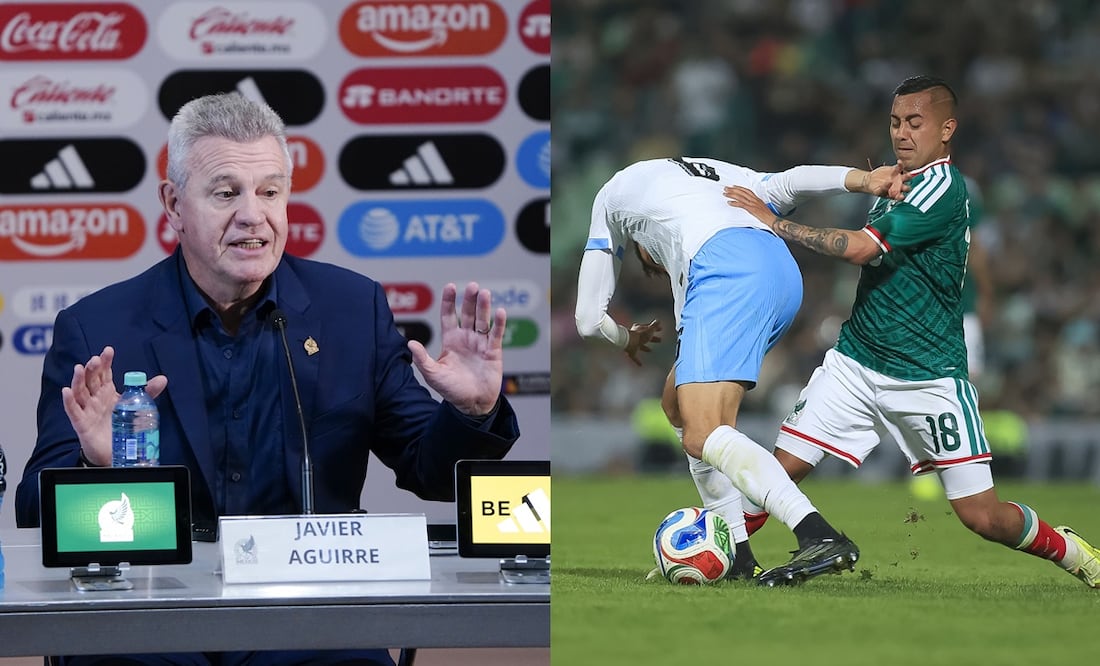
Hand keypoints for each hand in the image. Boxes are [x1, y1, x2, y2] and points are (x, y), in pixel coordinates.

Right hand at [61, 346, 167, 465]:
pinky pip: (73, 411)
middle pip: (91, 379)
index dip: (105, 362)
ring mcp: (86, 409)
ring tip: (79, 368)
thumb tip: (163, 378)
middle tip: (95, 359)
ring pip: (80, 392)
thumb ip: (147, 392)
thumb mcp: (135, 405)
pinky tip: (66, 391)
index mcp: (107, 391)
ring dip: (78, 380)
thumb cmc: (120, 424)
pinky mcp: (81, 423)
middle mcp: (95, 397)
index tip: (108, 350)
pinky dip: (69, 401)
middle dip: (92, 368)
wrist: (114, 449)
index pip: (104, 373)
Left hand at [409, 282, 504, 416]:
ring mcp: (480, 343)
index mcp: (451, 340)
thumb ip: (422, 359)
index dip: (449, 301)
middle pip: (468, 314)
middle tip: (472, 286)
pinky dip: (499, 323)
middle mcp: (466, 338)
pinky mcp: (493, 351)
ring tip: (484, 293)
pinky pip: (496, 334)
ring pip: (483, 320)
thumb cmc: (451, 390)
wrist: (472, 404)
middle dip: (469, 299)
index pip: (449, 316)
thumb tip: (410, 343)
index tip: (450, 286)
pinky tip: (500, 311)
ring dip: (484, 307)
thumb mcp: (433, 374)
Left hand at [624, 319, 661, 365]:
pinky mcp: (630, 352)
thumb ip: (654, 325)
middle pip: (645, 337)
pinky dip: (637, 360)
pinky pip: (634, 357)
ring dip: (645, 348)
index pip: (649, 328)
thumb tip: (659, 320)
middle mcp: (636, 336)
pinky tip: (641, 364)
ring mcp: (633, 344)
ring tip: (650, 350)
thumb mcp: (650, 329)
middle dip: (652, 339)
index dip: (655, 329)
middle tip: (660, 340)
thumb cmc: (640, 335)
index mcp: (641, 329)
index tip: (661, 329)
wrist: (629, 341)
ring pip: (640, 346)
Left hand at [723, 185, 778, 226]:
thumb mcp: (760, 207)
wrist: (772, 219)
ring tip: (725, 194)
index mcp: (757, 199)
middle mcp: (755, 200)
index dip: (739, 188)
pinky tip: (729, 202)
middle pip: (742, 192)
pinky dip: (735, 203)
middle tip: (726, 188)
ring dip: (732, 195)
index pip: (747, 190)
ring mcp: (753, 204)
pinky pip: (741, 204)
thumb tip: (748, 204)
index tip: (733, 186)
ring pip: (741, 197)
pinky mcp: (752, 209)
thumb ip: (754, 204)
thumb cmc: (767, 215)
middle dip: (733, 189)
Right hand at [865, 161, 910, 199]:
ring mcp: (898, 178)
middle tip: (906, 186)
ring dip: (908, 176)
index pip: (900, 197)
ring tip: (908, 174)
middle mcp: (899, 186)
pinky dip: (900, 164)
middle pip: (906, 187)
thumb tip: (888, 183)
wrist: (871, 180)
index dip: (901, 197)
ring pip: (906, 177)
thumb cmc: (874, 188)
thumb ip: (883, 188)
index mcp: (895, 193)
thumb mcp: (877, 191)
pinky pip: (900, 167)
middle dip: (907, 187)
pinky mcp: (896, 170)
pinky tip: (899, 162)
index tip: (901, 196)